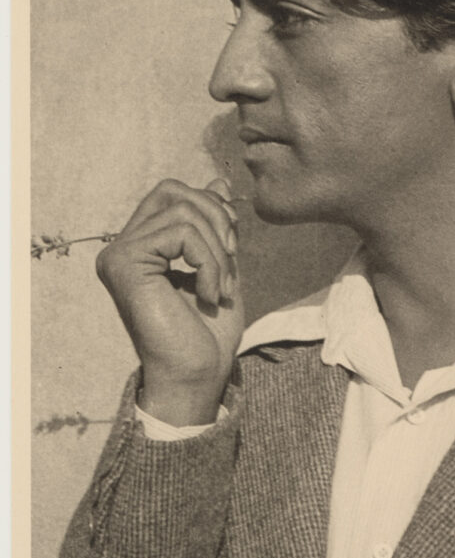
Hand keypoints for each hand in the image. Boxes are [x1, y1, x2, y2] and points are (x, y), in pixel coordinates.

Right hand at [96, 178, 244, 424]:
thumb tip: (218, 181)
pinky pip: (180, 234)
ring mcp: (118, 255)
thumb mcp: (220, 266)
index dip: (211, 206)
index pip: (173, 194)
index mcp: (142, 246)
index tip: (232, 244)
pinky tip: (209, 295)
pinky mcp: (123, 264)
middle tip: (231, 260)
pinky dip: (209, 262)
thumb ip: (214, 226)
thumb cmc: (207, 333)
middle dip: (215, 217)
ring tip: (221, 287)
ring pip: (183, 213)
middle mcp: (122, 247)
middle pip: (173, 190)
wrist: (197, 376)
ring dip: (217, 250)